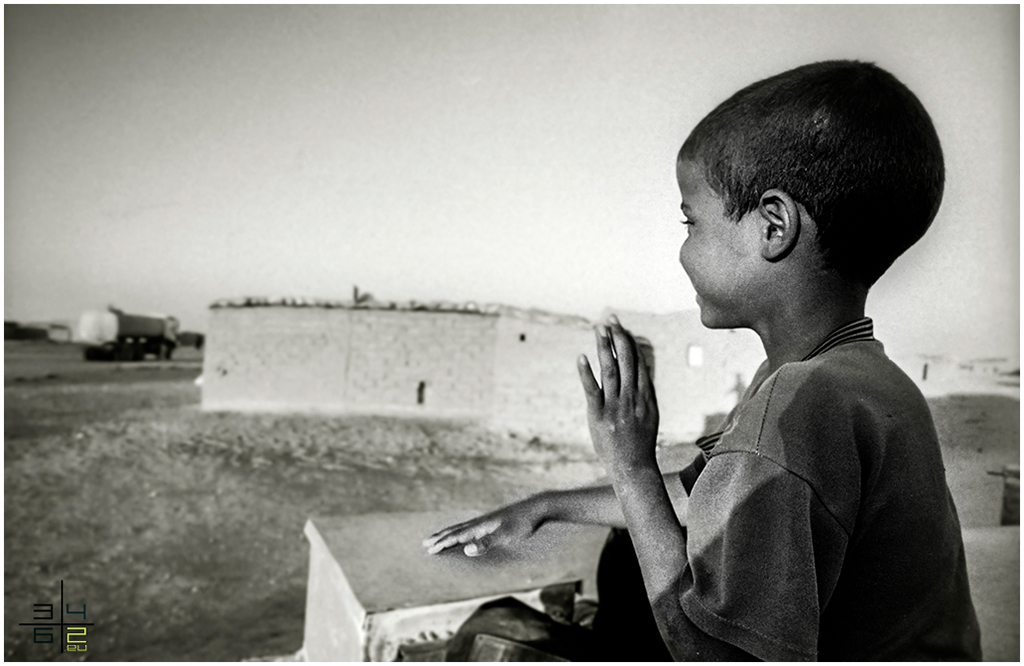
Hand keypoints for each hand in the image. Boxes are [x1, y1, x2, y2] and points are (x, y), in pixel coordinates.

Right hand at [422, 496, 545, 556]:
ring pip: (462, 527)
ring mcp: (487, 521)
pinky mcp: (494, 521)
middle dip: (440, 537)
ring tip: (440, 537)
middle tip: (426, 543)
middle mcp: (480, 522)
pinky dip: (461, 531)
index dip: (443, 543)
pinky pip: (471, 527)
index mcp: (480, 527)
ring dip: (449, 533)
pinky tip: (465, 533)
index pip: (457, 536)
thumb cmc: (522, 524)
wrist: (536, 508)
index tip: (429, 548)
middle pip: (455, 530)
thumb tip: (466, 549)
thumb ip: (486, 543)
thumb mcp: (506, 536)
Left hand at [578, 316, 659, 470]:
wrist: (634, 468)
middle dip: (618, 337)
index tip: (621, 328)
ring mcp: (616, 406)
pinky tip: (581, 357)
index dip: (629, 343)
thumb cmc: (640, 442)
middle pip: (626, 361)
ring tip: (599, 328)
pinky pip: (592, 390)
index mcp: (646, 396)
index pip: (639, 362)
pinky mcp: (599, 415)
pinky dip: (586, 372)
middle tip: (610, 319)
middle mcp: (633, 398)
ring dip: (604, 347)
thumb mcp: (650, 415)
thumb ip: (645, 392)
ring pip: (610, 370)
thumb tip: (640, 370)